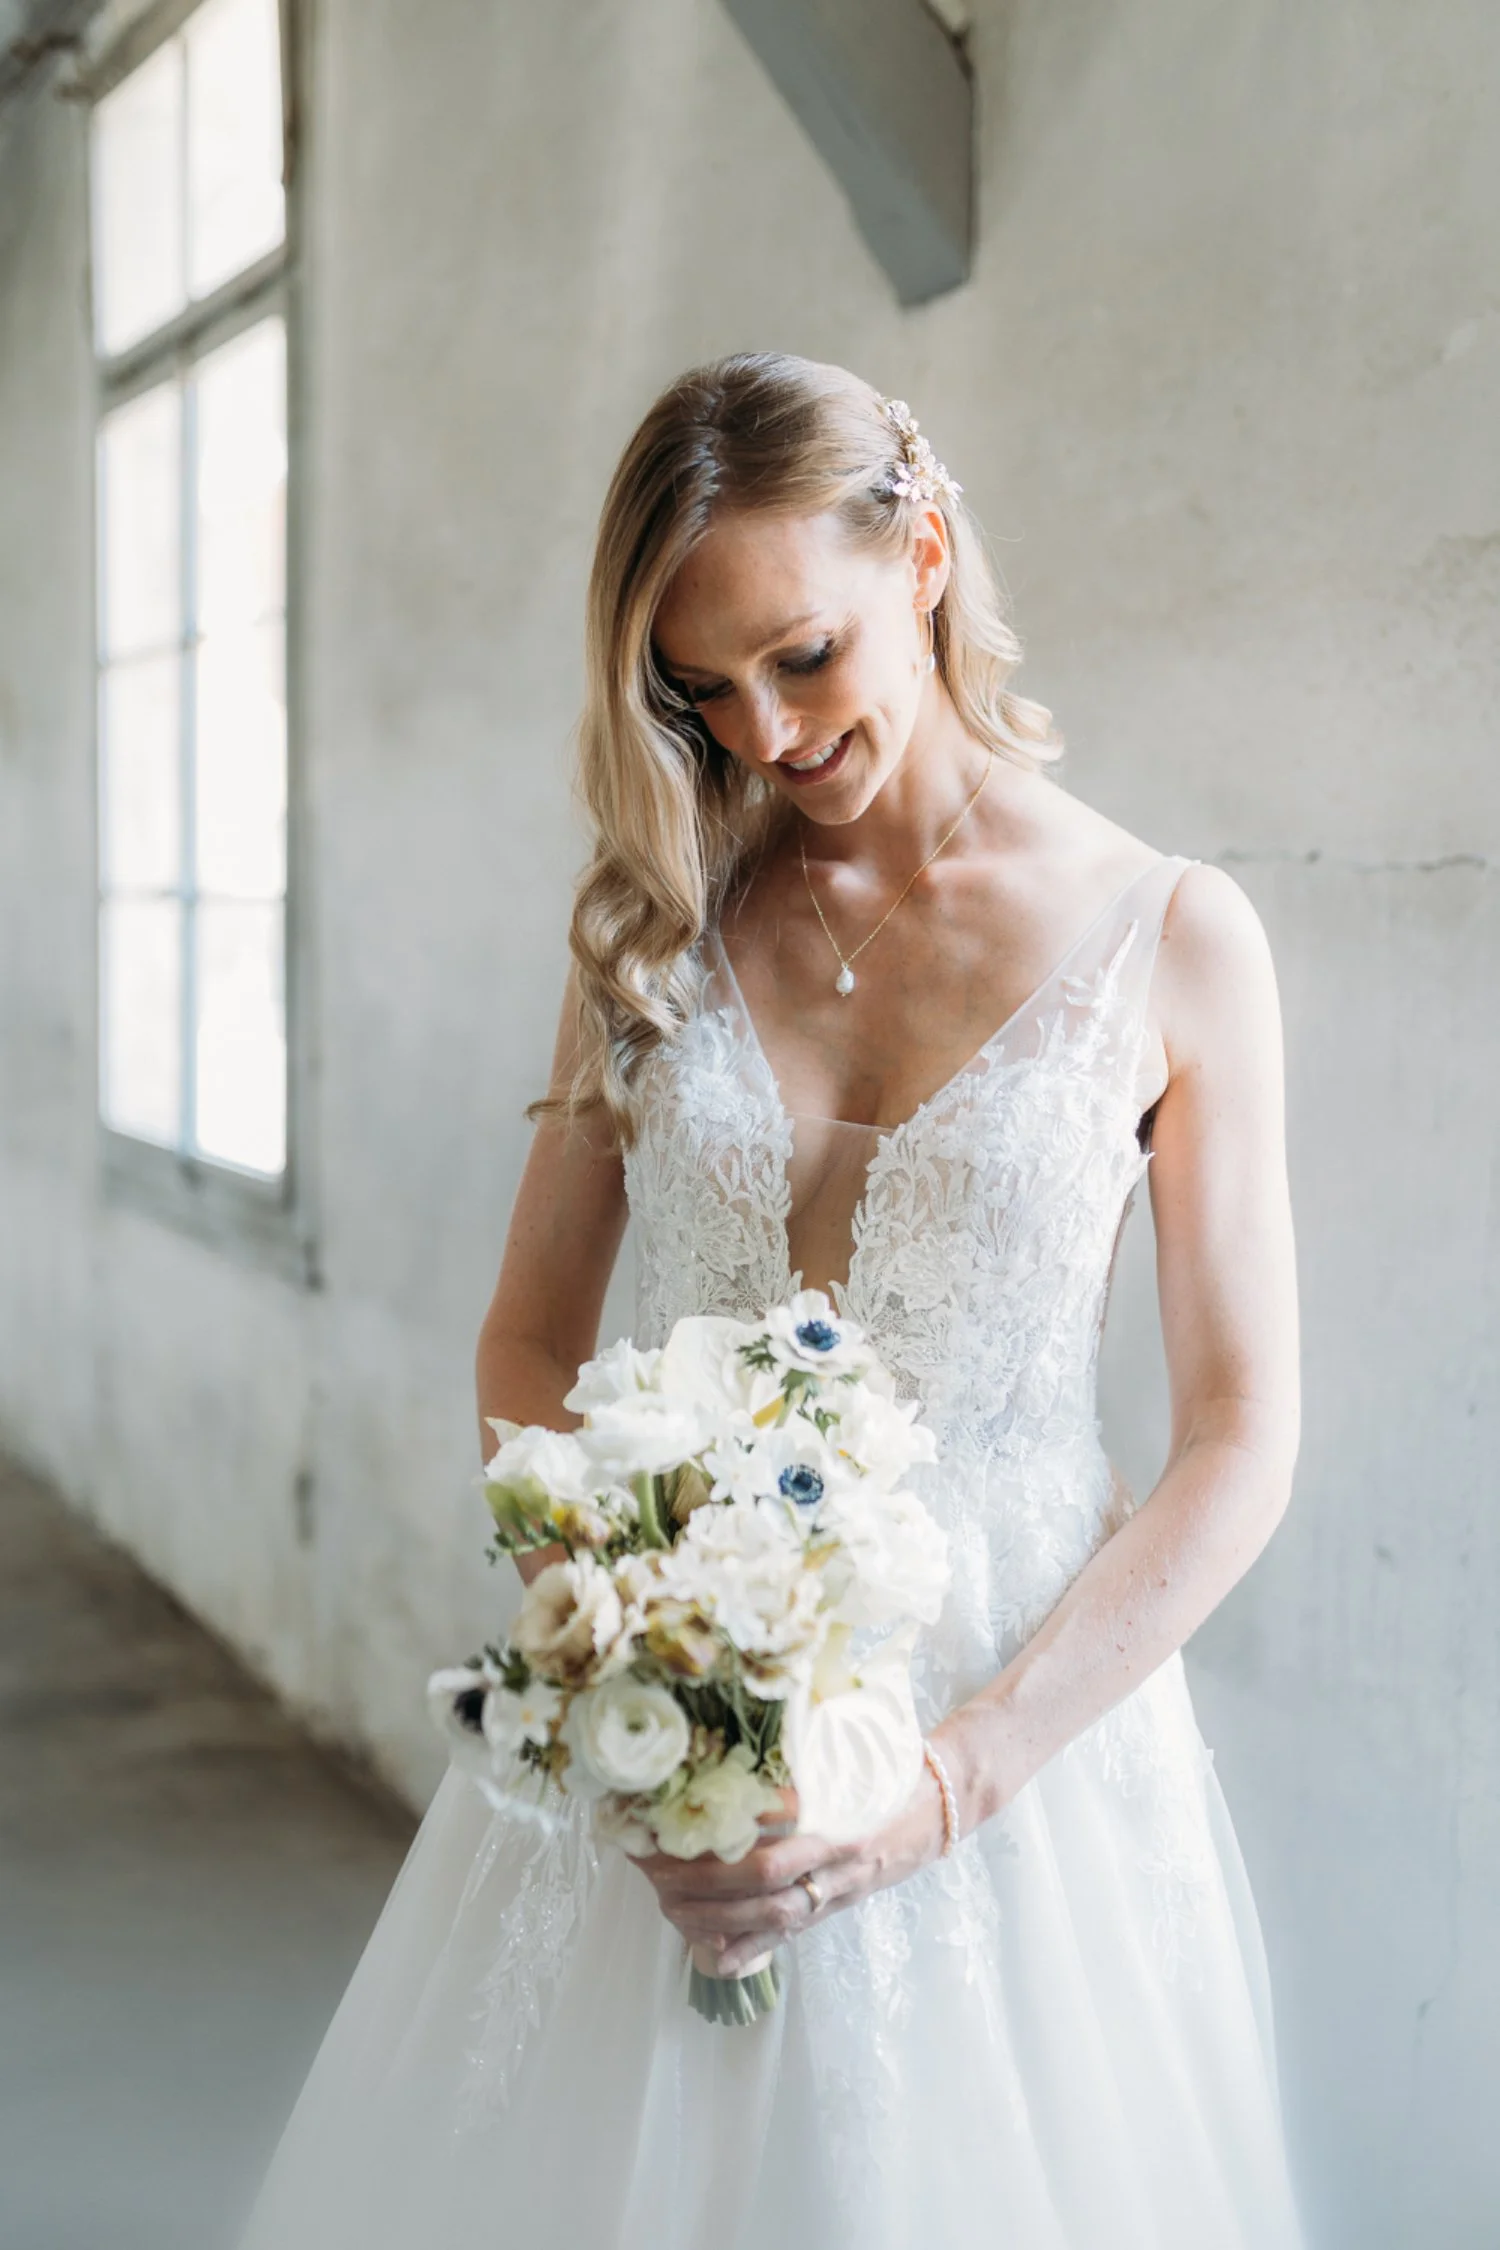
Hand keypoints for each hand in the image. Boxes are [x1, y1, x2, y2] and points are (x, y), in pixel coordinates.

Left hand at [631, 1767, 949, 1978]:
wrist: (940, 1808)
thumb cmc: (892, 1772)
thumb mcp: (854, 1757)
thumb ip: (805, 1758)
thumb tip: (740, 1747)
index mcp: (844, 1819)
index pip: (780, 1836)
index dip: (726, 1834)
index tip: (678, 1819)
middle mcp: (840, 1861)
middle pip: (764, 1880)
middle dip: (705, 1877)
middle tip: (657, 1865)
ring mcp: (838, 1890)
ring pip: (772, 1916)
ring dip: (715, 1915)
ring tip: (667, 1903)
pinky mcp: (834, 1908)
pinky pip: (787, 1936)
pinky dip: (747, 1948)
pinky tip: (709, 1954)